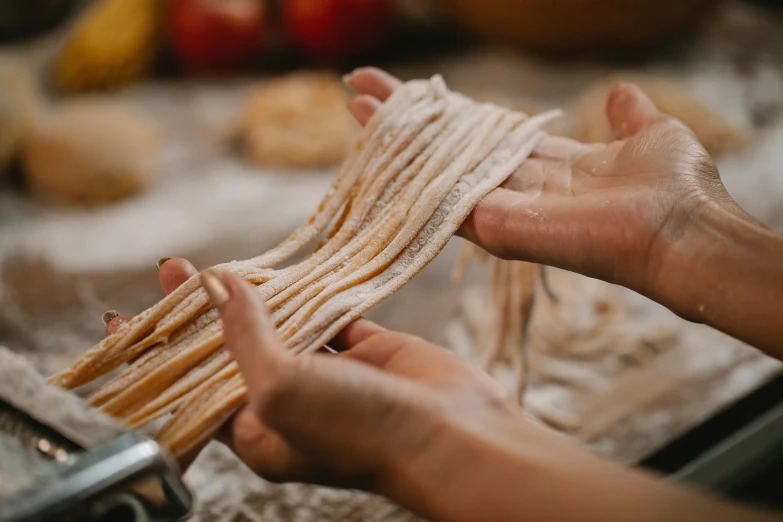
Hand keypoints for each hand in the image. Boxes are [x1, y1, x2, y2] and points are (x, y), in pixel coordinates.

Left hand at [117, 260, 775, 521]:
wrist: (454, 437)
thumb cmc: (362, 432)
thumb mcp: (282, 389)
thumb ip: (246, 337)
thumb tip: (222, 287)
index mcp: (258, 430)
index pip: (193, 384)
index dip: (162, 350)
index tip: (128, 315)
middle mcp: (290, 402)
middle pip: (234, 349)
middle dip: (203, 312)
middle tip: (176, 271)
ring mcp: (330, 374)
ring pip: (282, 326)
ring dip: (255, 297)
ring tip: (222, 265)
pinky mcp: (367, 350)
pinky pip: (330, 313)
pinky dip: (312, 291)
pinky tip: (290, 268)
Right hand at [346, 68, 782, 355]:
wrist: (684, 233)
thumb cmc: (679, 190)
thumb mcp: (654, 135)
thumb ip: (629, 117)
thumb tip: (620, 92)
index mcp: (550, 165)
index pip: (486, 134)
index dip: (451, 111)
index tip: (417, 88)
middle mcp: (518, 188)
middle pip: (450, 151)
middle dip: (406, 121)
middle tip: (360, 92)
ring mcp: (502, 210)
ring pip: (436, 173)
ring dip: (395, 142)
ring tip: (356, 109)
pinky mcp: (496, 227)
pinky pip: (441, 203)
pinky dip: (408, 177)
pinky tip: (374, 148)